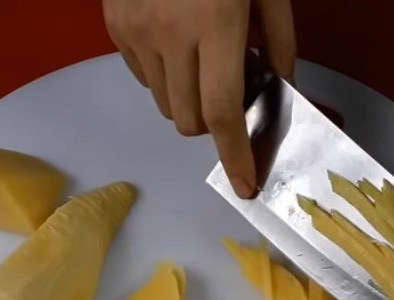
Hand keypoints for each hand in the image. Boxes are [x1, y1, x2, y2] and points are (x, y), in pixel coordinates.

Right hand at [103, 0, 295, 198]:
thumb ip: (278, 43)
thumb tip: (278, 91)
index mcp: (215, 22)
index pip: (223, 111)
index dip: (235, 154)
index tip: (244, 184)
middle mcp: (170, 34)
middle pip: (190, 120)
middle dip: (213, 121)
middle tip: (227, 89)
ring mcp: (136, 32)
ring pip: (166, 107)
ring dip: (189, 101)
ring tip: (200, 60)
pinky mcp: (115, 27)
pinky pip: (144, 80)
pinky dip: (165, 78)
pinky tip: (174, 43)